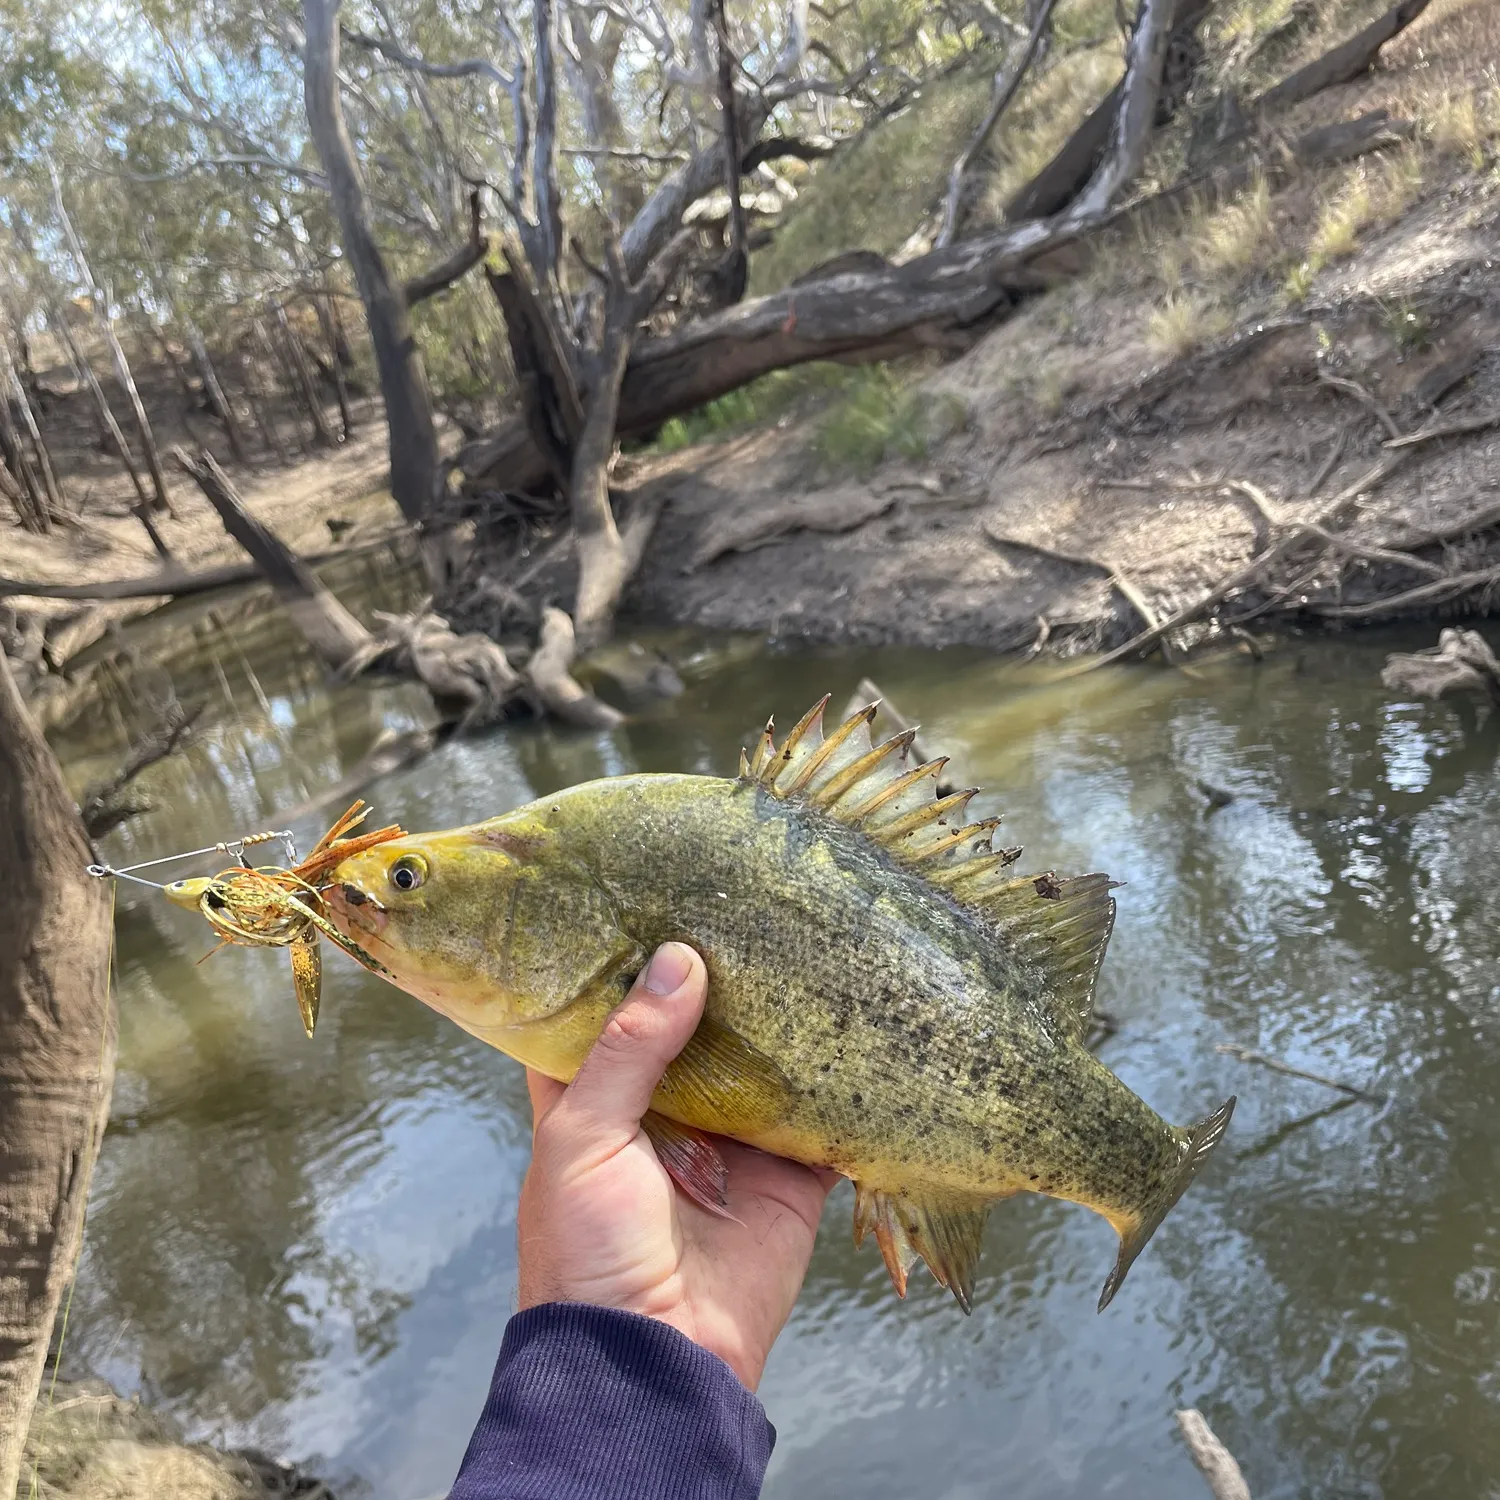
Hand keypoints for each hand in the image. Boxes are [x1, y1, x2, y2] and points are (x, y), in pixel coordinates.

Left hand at [517, 942, 837, 1390]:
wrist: (656, 1364)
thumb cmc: (587, 1252)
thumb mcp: (583, 1139)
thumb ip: (629, 1050)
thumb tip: (680, 960)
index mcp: (597, 1097)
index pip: (607, 1012)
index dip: (627, 959)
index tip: (659, 891)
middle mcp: (667, 1109)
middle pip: (696, 1026)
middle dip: (720, 976)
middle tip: (752, 901)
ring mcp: (732, 1139)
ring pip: (763, 1061)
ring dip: (783, 1017)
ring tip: (810, 938)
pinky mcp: (790, 1172)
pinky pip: (821, 1114)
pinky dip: (840, 1077)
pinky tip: (859, 1019)